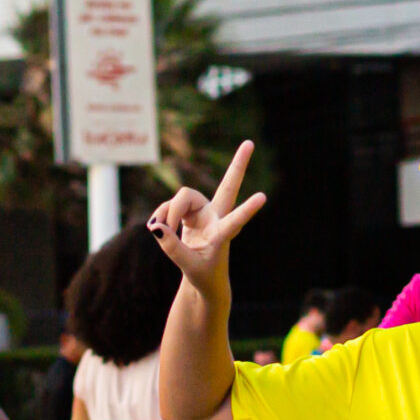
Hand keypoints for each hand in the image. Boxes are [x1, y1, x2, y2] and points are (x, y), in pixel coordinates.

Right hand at [147, 140, 266, 296]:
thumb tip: (156, 228)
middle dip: (238, 165)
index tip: (263, 197)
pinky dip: (161, 215)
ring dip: (168, 212)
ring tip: (158, 230)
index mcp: (222, 235)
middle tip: (250, 143)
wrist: (202, 276)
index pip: (235, 221)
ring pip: (183, 197)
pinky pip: (170, 205)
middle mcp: (216, 218)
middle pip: (227, 187)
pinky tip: (157, 228)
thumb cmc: (203, 274)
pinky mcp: (190, 211)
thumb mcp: (188, 267)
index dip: (247, 209)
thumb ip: (172, 248)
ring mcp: (204, 212)